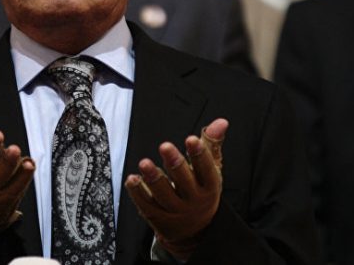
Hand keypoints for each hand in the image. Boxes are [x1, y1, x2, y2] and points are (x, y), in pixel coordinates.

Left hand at [125, 118, 228, 260]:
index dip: (200, 154)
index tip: (192, 139)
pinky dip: (138, 193)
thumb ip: (212, 144)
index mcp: (209, 186)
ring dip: (153, 178)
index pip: (207, 170)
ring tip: (144, 163)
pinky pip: (147, 205)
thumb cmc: (201, 191)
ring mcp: (176, 211)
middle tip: (165, 146)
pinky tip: (132, 179)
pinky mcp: (159, 218)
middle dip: (175, 164)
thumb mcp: (211, 169)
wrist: (195, 232)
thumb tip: (221, 122)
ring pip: (164, 195)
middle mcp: (194, 200)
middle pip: (184, 182)